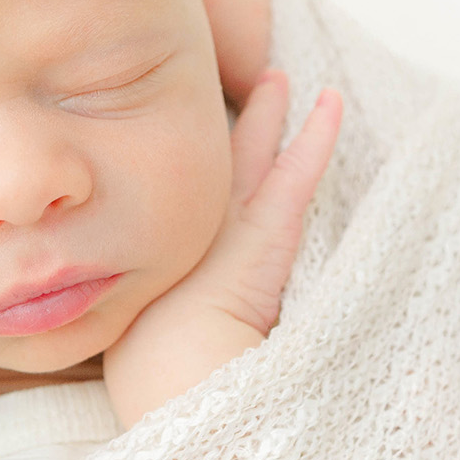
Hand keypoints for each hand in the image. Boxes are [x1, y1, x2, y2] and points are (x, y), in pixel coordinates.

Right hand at [102, 69, 342, 428]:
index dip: (171, 176)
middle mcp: (185, 232)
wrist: (174, 377)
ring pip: (248, 154)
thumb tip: (127, 344)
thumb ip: (147, 327)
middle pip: (200, 166)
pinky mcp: (268, 230)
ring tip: (274, 77)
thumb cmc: (163, 382)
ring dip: (264, 114)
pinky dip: (316, 136)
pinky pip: (296, 172)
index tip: (166, 148)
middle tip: (204, 83)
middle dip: (208, 127)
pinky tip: (332, 103)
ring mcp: (226, 224)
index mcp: (156, 262)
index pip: (167, 208)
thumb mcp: (143, 344)